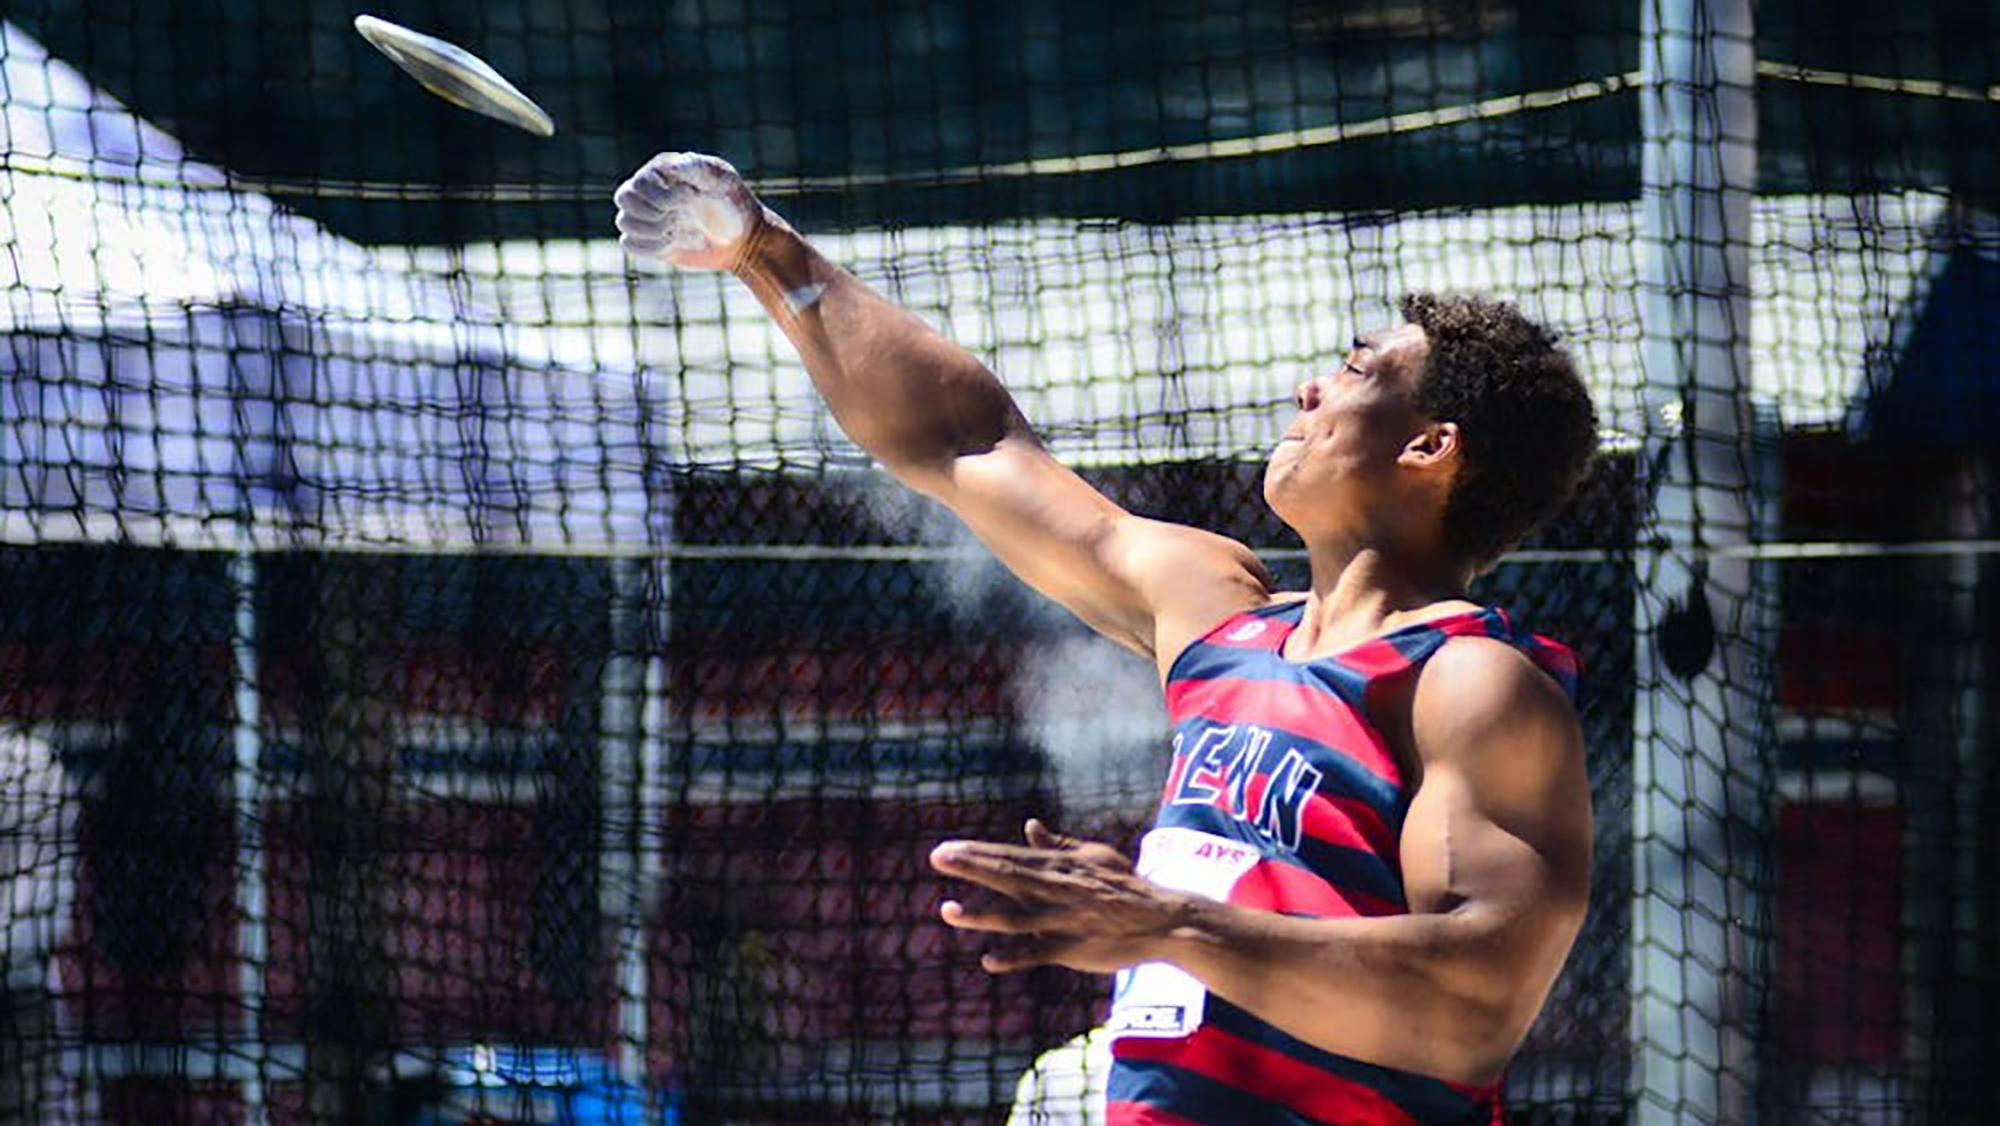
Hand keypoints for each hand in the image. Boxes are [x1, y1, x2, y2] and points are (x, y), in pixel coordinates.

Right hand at [613, 152, 776, 270]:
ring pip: (624, 222)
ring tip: (677, 230)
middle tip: (677, 217)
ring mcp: (648, 215)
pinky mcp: (650, 240)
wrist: (743, 240)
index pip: (639, 182)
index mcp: (663, 169)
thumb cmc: (735, 204)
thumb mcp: (723, 179)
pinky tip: (673, 243)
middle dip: (651, 212)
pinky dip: (649, 246)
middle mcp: (650, 189)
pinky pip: (629, 243)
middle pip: (624, 198)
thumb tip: (672, 165)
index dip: (662, 196)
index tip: (692, 198)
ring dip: (652, 230)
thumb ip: (699, 167)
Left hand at [930, 819, 1187, 974]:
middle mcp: (1057, 889)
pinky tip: (988, 960)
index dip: (976, 853)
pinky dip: (1015, 956)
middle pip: (1007, 875)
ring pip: (1016, 916)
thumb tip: (1029, 826)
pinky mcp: (1074, 949)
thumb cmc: (1125, 885)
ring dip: (981, 915)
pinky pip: (1039, 953)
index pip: (1009, 856)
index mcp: (1060, 867)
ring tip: (947, 910)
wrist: (1163, 919)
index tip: (945, 849)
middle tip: (937, 857)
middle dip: (971, 867)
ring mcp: (1064, 920)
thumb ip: (1058, 845)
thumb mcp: (1093, 857)